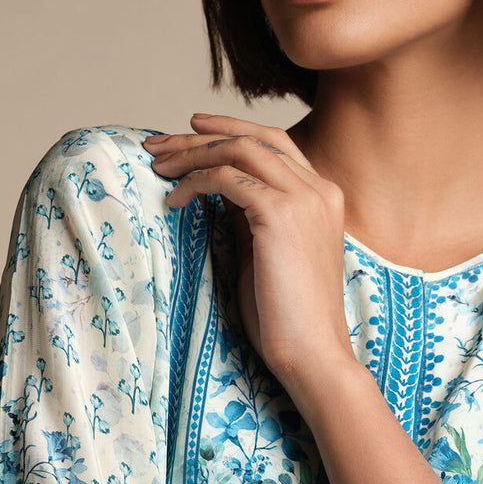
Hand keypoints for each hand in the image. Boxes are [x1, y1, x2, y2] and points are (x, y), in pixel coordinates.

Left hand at [144, 116, 354, 389]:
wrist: (313, 353)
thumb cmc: (288, 317)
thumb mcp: (267, 253)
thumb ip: (250, 216)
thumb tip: (217, 188)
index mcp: (324, 197)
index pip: (274, 143)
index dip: (230, 130)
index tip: (191, 130)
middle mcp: (319, 189)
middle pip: (255, 137)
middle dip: (201, 135)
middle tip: (159, 144)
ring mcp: (304, 199)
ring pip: (239, 149)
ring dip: (192, 153)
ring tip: (158, 167)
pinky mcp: (280, 214)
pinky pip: (227, 178)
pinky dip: (195, 182)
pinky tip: (175, 201)